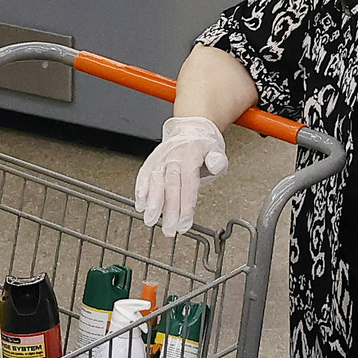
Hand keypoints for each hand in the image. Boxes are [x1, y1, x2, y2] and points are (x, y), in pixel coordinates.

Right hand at [132, 110, 227, 236]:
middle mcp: (174, 157)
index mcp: (191, 155)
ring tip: (150, 220)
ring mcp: (161, 159)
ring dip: (152, 202)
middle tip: (169, 229)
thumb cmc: (203, 145)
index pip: (188, 184)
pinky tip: (140, 204)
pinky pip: (144, 174)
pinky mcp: (152, 161)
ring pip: (155, 181)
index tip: (184, 222)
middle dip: (169, 210)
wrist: (190, 129)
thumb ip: (217, 160)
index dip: (186, 205)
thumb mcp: (217, 151)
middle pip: (171, 186)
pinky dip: (140, 190)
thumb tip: (216, 164)